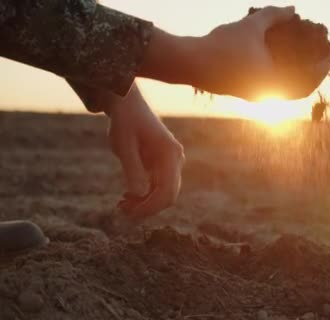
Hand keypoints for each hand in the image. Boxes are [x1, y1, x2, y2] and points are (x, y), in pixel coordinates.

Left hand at [106, 85, 184, 218]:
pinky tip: (127, 197)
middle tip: (122, 212)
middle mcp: (175, 160)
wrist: (127, 105)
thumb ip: (132, 169)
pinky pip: (158, 187)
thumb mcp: (124, 145)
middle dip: (147, 208)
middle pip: (168, 195)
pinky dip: (144, 195)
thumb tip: (138, 195)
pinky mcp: (163, 165)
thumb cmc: (125, 121)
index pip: (167, 191)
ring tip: (121, 205)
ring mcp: (171, 163)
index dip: (150, 207)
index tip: (129, 214)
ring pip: (164, 193)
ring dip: (145, 203)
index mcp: (170, 154)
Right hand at [139, 6, 329, 100]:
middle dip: (318, 70)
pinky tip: (287, 60)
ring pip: (290, 91)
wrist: (189, 63)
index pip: (311, 77)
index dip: (326, 61)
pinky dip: (288, 77)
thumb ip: (274, 15)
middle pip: (304, 89)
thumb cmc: (220, 45)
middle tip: (327, 52)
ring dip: (303, 75)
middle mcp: (269, 95)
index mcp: (274, 83)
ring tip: (309, 56)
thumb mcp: (250, 26)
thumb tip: (293, 9)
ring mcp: (258, 97)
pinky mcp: (248, 93)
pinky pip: (277, 88)